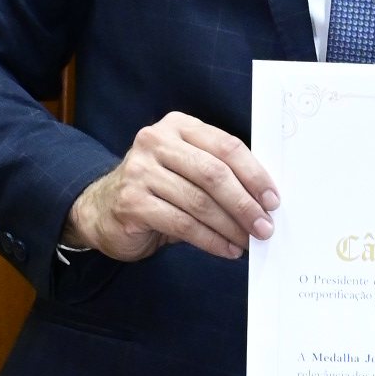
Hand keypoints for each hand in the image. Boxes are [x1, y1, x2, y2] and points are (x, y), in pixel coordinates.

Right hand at [64, 112, 278, 262]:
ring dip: (231, 226)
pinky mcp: (132, 202)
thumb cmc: (157, 190)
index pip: (226, 146)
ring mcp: (140, 171)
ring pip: (199, 202)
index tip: (273, 200)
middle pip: (214, 173)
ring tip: (249, 242)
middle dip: (245, 204)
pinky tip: (227, 249)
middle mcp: (156, 142)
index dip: (254, 174)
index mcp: (178, 126)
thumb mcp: (187, 169)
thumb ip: (219, 173)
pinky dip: (211, 240)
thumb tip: (264, 200)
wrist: (101, 209)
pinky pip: (183, 225)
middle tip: (264, 226)